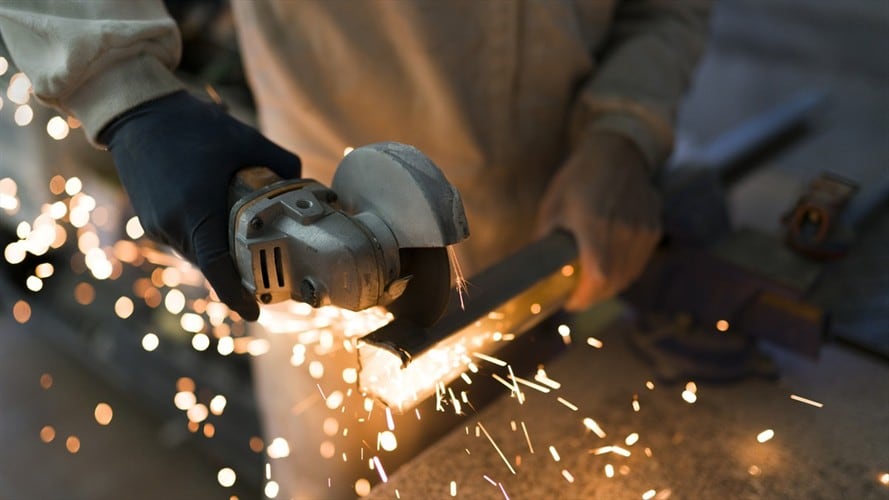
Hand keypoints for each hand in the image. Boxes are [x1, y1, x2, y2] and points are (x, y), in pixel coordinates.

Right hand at [99, 91, 300, 320]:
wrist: (138, 112)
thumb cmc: (192, 125)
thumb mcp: (246, 140)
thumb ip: (282, 163)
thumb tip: (304, 184)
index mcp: (196, 212)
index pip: (218, 270)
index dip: (237, 296)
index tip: (255, 313)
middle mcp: (172, 226)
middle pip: (212, 266)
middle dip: (237, 274)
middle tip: (268, 274)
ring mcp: (157, 224)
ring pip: (197, 255)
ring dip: (220, 254)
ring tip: (246, 246)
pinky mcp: (149, 219)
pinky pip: (183, 241)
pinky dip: (203, 240)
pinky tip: (219, 224)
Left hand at [537, 132, 660, 309]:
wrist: (619, 152)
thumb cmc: (579, 178)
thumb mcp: (552, 206)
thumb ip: (546, 239)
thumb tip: (536, 269)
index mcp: (594, 226)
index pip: (596, 278)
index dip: (584, 297)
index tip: (569, 302)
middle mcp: (623, 232)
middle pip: (613, 283)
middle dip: (593, 296)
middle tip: (577, 295)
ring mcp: (642, 232)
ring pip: (628, 276)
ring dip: (609, 286)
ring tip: (592, 283)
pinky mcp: (654, 229)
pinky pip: (639, 262)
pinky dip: (624, 271)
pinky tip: (610, 265)